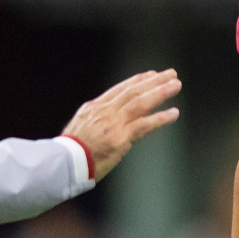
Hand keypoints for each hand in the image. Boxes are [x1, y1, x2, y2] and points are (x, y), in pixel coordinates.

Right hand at [61, 69, 181, 179]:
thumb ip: (97, 120)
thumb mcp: (80, 127)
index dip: (137, 81)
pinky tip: (174, 113)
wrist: (62, 164)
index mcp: (94, 107)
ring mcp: (113, 124)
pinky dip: (160, 118)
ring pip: (141, 103)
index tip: (151, 74)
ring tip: (176, 85)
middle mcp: (105, 111)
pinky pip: (144, 125)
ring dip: (160, 92)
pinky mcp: (120, 139)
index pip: (120, 89)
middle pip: (133, 91)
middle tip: (171, 74)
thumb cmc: (70, 152)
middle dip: (154, 81)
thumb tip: (111, 119)